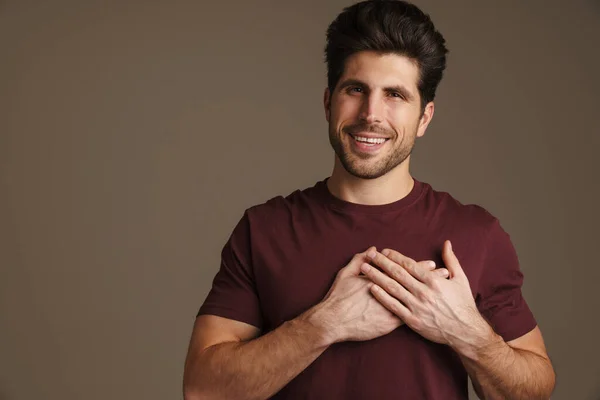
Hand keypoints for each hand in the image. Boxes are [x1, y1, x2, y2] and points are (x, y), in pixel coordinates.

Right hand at [313, 247, 444, 343]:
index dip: (419, 267)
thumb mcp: (346, 273)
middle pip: (414, 285)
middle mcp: (388, 293)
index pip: (404, 271)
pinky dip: (420, 312)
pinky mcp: (389, 324)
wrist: (334, 321)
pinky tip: (431, 310)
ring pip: (416, 301)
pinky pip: (408, 317)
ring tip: (444, 292)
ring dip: (429, 296)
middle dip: (431, 279)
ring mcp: (390, 309)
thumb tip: (372, 250)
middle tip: (445, 274)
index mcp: (380, 279)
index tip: (431, 263)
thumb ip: (359, 260)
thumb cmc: (338, 297)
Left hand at [360, 241, 490, 350]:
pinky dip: (382, 297)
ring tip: (365, 268)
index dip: (395, 256)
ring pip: (393, 288)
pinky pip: (394, 306)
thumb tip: (447, 243)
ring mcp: (417, 306)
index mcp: (434, 281)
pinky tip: (372, 288)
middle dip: (382, 262)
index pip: (410, 265)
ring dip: (377, 276)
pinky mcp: (413, 320)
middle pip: (398, 274)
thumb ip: (451, 260)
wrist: (466, 331)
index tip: (384, 250)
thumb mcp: (461, 279)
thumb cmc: (463, 304)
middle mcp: (424, 292)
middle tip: (369, 254)